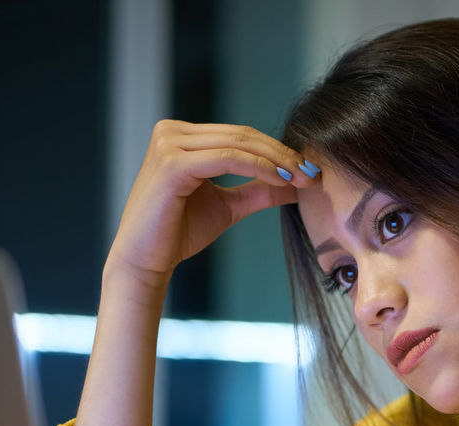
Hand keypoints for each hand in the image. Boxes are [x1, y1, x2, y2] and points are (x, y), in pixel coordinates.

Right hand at [107, 119, 317, 287]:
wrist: (145, 260)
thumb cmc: (179, 232)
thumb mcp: (228, 206)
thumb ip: (258, 190)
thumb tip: (298, 183)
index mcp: (182, 136)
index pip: (240, 135)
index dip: (278, 150)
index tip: (309, 170)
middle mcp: (172, 132)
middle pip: (242, 135)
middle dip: (283, 154)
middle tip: (312, 173)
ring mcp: (169, 144)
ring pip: (238, 144)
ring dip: (276, 161)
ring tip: (302, 179)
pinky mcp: (171, 163)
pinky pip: (227, 159)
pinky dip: (259, 168)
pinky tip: (280, 181)